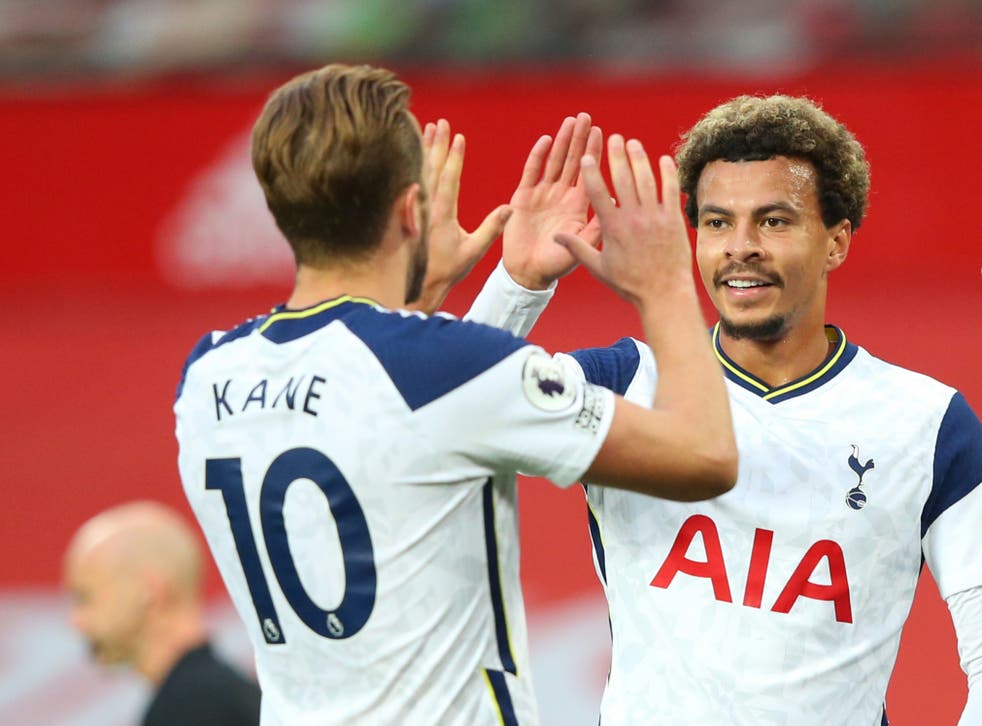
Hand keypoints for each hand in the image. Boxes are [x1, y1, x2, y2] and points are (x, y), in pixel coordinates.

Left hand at [411, 119, 511, 313]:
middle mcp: (425, 207)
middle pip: (430, 167)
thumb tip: (511, 208)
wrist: (416, 285)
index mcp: (442, 214)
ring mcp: (413, 208)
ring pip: (418, 171)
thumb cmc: (447, 270)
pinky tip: (412, 152)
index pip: (450, 178)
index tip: (458, 136)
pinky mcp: (405, 211)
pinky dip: (411, 163)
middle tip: (440, 122)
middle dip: (436, 143)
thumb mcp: (473, 252)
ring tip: (426, 127)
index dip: (455, 156)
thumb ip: (491, 229)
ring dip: (423, 148)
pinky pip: (409, 181)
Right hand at [503, 113, 602, 289]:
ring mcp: (542, 195)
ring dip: (563, 141)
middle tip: (587, 117)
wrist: (528, 275)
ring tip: (570, 122)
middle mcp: (562, 196)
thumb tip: (615, 203)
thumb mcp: (583, 249)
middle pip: (573, 162)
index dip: (594, 154)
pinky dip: (538, 157)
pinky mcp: (523, 198)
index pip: (589, 175)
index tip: (604, 133)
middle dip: (580, 139)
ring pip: (555, 162)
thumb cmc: (556, 265)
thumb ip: (595, 228)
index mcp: (578, 207)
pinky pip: (532, 173)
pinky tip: (546, 141)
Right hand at [555, 136, 692, 308]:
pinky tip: (663, 159)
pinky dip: (667, 173)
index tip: (587, 157)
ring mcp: (655, 217)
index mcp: (612, 228)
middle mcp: (633, 218)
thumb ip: (577, 247)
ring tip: (633, 143)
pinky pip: (670, 191)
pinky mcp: (673, 220)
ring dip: (639, 159)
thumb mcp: (598, 267)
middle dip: (617, 156)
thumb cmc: (629, 283)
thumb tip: (555, 236)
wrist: (663, 293)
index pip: (597, 194)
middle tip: (613, 138)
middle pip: (623, 179)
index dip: (591, 173)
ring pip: (646, 180)